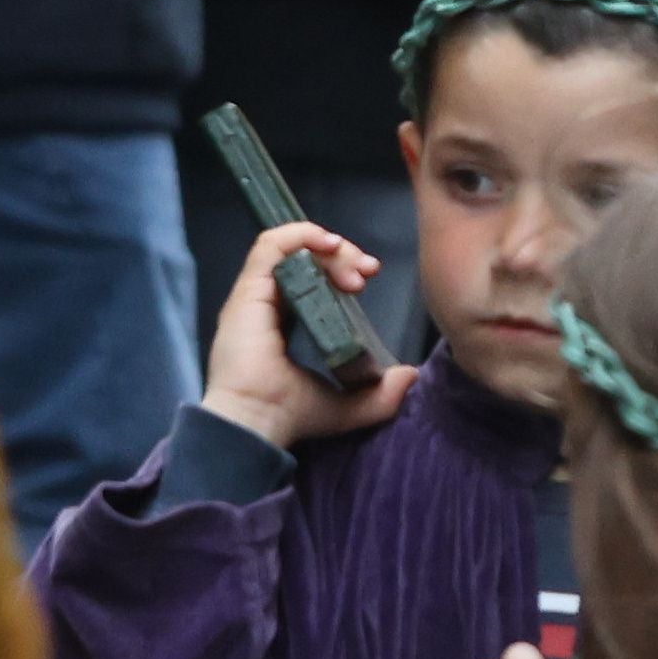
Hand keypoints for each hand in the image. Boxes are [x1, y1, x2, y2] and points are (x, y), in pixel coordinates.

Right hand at [199, 223, 412, 448]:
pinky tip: (329, 244)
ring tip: (355, 268)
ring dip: (329, 247)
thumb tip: (410, 375)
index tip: (369, 277)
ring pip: (291, 248)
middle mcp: (266, 305)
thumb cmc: (290, 415)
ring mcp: (254, 297)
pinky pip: (268, 245)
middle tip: (368, 271)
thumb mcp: (349, 407)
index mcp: (282, 323)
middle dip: (343, 255)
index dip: (341, 268)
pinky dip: (301, 234)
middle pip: (305, 259)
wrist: (257, 424)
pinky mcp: (247, 292)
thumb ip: (381, 395)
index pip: (310, 279)